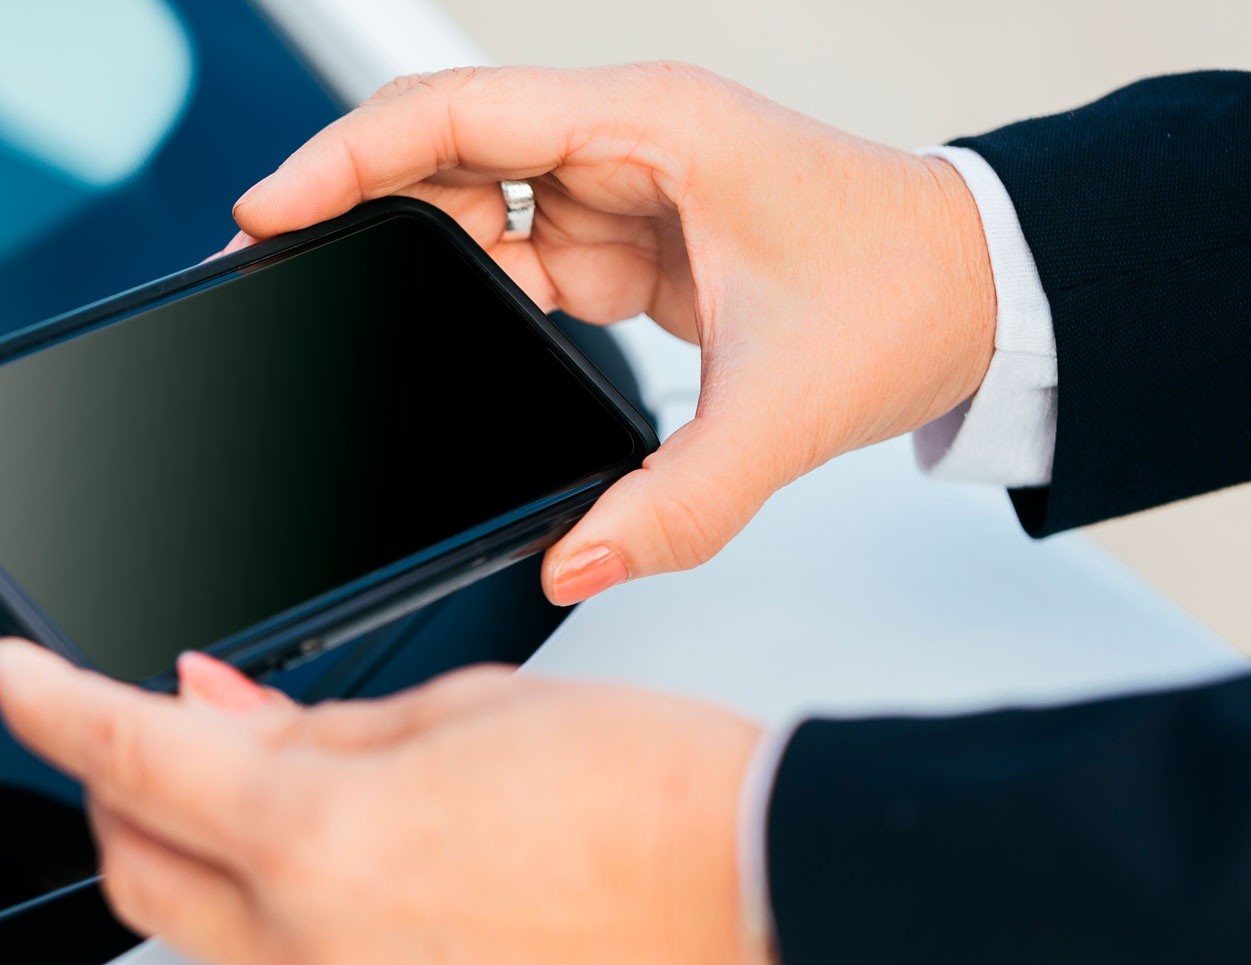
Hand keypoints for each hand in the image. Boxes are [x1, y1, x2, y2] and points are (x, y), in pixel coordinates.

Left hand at [0, 639, 785, 964]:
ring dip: (219, 858)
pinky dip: (304, 916)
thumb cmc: (642, 787)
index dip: (51, 705)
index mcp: (321, 837)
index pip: (131, 757)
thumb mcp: (454, 709)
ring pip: (223, 934)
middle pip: (139, 873)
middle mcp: (322, 948)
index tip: (14, 677)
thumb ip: (306, 724)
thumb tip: (218, 711)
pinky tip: (370, 865)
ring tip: (293, 791)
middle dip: (116, 794)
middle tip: (141, 734)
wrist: (757, 890)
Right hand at [227, 63, 995, 603]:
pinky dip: (473, 297)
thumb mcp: (785, 411)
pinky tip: (442, 342)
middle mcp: (623, 142)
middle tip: (269, 270)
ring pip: (470, 202)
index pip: (456, 114)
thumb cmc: (907, 292)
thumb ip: (676, 505)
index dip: (344, 158)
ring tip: (342, 319)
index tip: (266, 211)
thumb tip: (572, 563)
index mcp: (652, 129)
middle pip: (441, 150)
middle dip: (350, 206)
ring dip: (414, 259)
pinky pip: (515, 252)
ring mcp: (620, 188)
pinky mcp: (625, 241)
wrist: (984, 294)